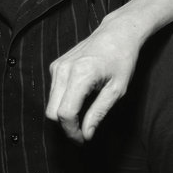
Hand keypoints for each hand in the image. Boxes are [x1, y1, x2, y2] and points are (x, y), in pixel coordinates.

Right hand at [47, 14, 142, 141]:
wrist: (118, 32)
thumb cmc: (123, 59)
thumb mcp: (117, 89)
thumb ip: (99, 112)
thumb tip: (87, 134)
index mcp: (80, 75)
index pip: (65, 113)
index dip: (72, 131)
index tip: (83, 140)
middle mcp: (63, 70)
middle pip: (52, 111)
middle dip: (65, 127)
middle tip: (83, 134)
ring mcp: (57, 66)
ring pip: (50, 103)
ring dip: (63, 115)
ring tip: (83, 118)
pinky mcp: (56, 65)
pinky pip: (53, 91)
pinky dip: (63, 102)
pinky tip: (81, 100)